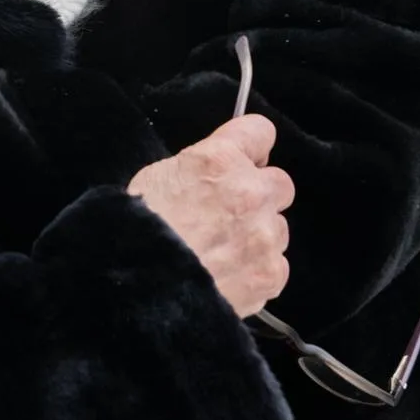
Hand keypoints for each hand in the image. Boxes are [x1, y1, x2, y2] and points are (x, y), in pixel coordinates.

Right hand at [127, 115, 293, 317]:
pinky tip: (230, 276)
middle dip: (260, 196)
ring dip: (259, 236)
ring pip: (279, 229)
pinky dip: (258, 271)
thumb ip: (200, 170)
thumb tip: (217, 174)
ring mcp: (265, 236)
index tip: (245, 160)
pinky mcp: (270, 274)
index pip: (260, 133)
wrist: (140, 286)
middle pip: (280, 183)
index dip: (251, 149)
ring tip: (223, 253)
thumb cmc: (139, 230)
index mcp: (221, 161)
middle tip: (231, 214)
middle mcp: (251, 192)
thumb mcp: (160, 177)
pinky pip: (277, 266)